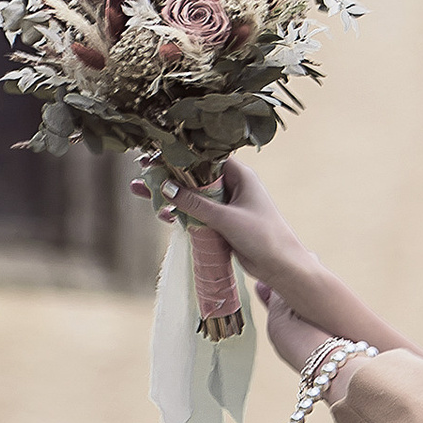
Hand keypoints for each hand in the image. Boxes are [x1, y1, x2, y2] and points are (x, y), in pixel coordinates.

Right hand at [134, 158, 412, 374]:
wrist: (282, 268)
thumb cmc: (263, 237)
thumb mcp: (226, 218)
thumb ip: (196, 204)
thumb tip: (166, 188)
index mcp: (239, 175)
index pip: (203, 157)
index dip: (177, 155)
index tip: (153, 155)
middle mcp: (232, 185)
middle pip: (193, 175)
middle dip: (166, 174)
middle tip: (140, 171)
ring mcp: (227, 204)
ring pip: (191, 195)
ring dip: (169, 195)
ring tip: (139, 192)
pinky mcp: (223, 223)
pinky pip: (196, 214)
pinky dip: (180, 213)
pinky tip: (163, 215)